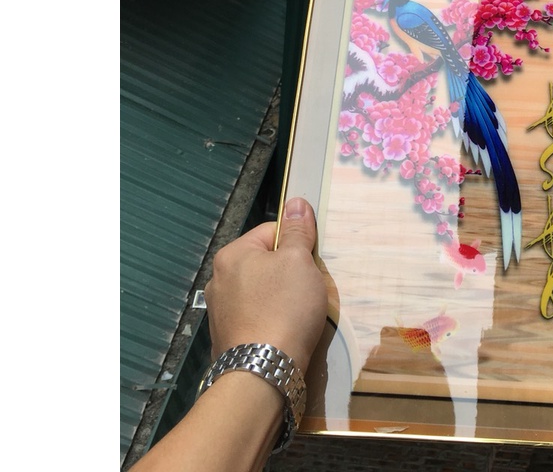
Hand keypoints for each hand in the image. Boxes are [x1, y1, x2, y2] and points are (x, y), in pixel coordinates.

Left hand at [205, 197, 327, 370]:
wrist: (262, 374)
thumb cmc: (283, 308)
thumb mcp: (299, 261)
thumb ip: (298, 231)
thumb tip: (296, 201)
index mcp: (232, 255)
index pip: (273, 232)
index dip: (297, 244)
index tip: (310, 265)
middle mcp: (218, 279)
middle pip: (266, 263)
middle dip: (289, 274)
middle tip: (307, 291)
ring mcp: (219, 312)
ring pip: (262, 292)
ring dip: (280, 298)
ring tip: (297, 316)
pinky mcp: (226, 338)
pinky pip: (255, 317)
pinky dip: (270, 320)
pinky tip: (284, 332)